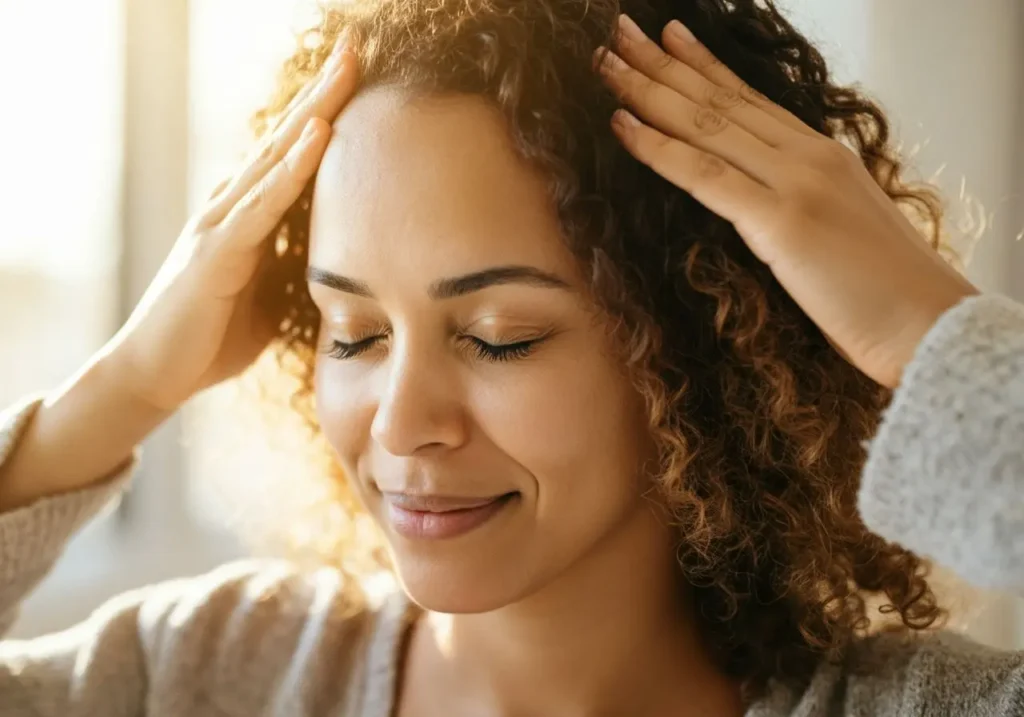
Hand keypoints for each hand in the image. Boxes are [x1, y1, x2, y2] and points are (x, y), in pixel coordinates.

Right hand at [105, 38, 358, 410]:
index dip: (326, 114)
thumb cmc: (214, 336)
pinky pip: (262, 204)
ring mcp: (221, 223)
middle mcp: (233, 206)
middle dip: (324, 92)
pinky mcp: (217, 252)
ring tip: (346, 70)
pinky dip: (291, 169)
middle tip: (356, 47)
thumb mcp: (272, 297)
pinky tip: (317, 136)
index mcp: (249, 215)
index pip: (293, 154)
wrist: (156, 374)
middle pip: (286, 138)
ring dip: (314, 112)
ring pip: (275, 156)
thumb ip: (298, 270)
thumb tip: (344, 270)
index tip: (360, 78)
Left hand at [598, 14, 977, 388]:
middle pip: (720, 100)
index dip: (704, 66)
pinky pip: (706, 175)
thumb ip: (800, 206)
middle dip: (662, 64)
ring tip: (606, 62)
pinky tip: (622, 125)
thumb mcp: (841, 231)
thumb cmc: (888, 294)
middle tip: (618, 34)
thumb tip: (757, 207)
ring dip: (649, 91)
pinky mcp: (782, 222)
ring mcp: (796, 183)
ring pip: (707, 124)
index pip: (751, 99)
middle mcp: (808, 156)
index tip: (669, 38)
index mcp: (824, 156)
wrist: (932, 327)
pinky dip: (659, 149)